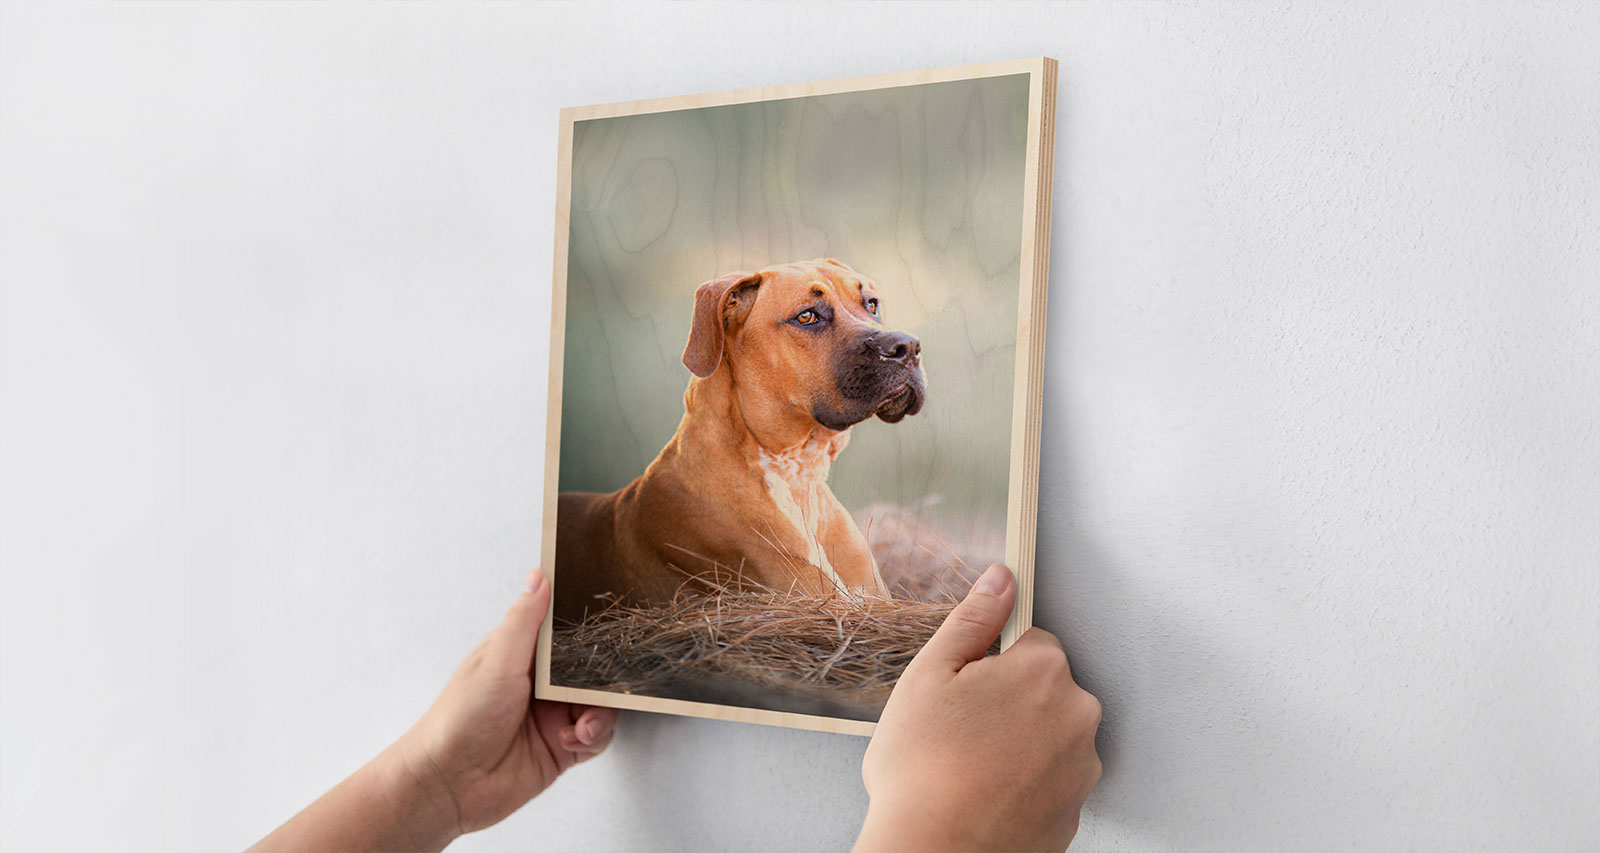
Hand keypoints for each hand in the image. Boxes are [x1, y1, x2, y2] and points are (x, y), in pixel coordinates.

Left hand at [252, 568, 617, 851]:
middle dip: (603, 677)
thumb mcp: (496, 661)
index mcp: (522, 655)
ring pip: (600, 704)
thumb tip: (538, 575)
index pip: (566, 633)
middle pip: (591, 670)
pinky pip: (596, 736)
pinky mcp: (562, 749)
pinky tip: (575, 740)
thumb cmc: (459, 719)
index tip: (611, 627)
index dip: (589, 631)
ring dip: (600, 712)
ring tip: (582, 723)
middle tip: (605, 683)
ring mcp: (552, 717)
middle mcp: (540, 685)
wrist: (448, 785)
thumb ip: (524, 620)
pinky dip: (594, 736)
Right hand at [855, 563, 1101, 851]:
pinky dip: (1023, 785)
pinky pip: (1050, 781)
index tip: (964, 690)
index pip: (1030, 642)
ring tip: (968, 769)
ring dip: (1018, 745)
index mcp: (1044, 672)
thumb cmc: (922, 771)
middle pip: (1044, 690)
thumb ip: (973, 620)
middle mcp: (1077, 716)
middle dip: (1008, 703)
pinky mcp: (1074, 812)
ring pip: (1048, 736)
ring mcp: (1080, 769)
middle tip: (958, 731)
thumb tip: (1001, 579)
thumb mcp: (930, 675)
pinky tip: (984, 795)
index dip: (990, 663)